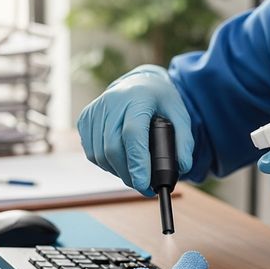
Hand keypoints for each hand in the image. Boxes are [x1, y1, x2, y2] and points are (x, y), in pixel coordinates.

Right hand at [77, 65, 193, 194]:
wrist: (139, 82)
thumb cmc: (160, 101)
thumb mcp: (180, 115)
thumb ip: (184, 141)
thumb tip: (182, 168)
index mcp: (137, 98)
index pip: (132, 134)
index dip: (137, 162)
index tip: (144, 184)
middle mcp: (111, 102)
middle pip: (112, 148)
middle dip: (128, 174)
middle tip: (144, 186)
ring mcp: (95, 110)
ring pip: (100, 155)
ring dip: (117, 171)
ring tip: (134, 173)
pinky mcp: (85, 119)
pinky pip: (92, 152)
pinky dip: (106, 163)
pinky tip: (120, 160)